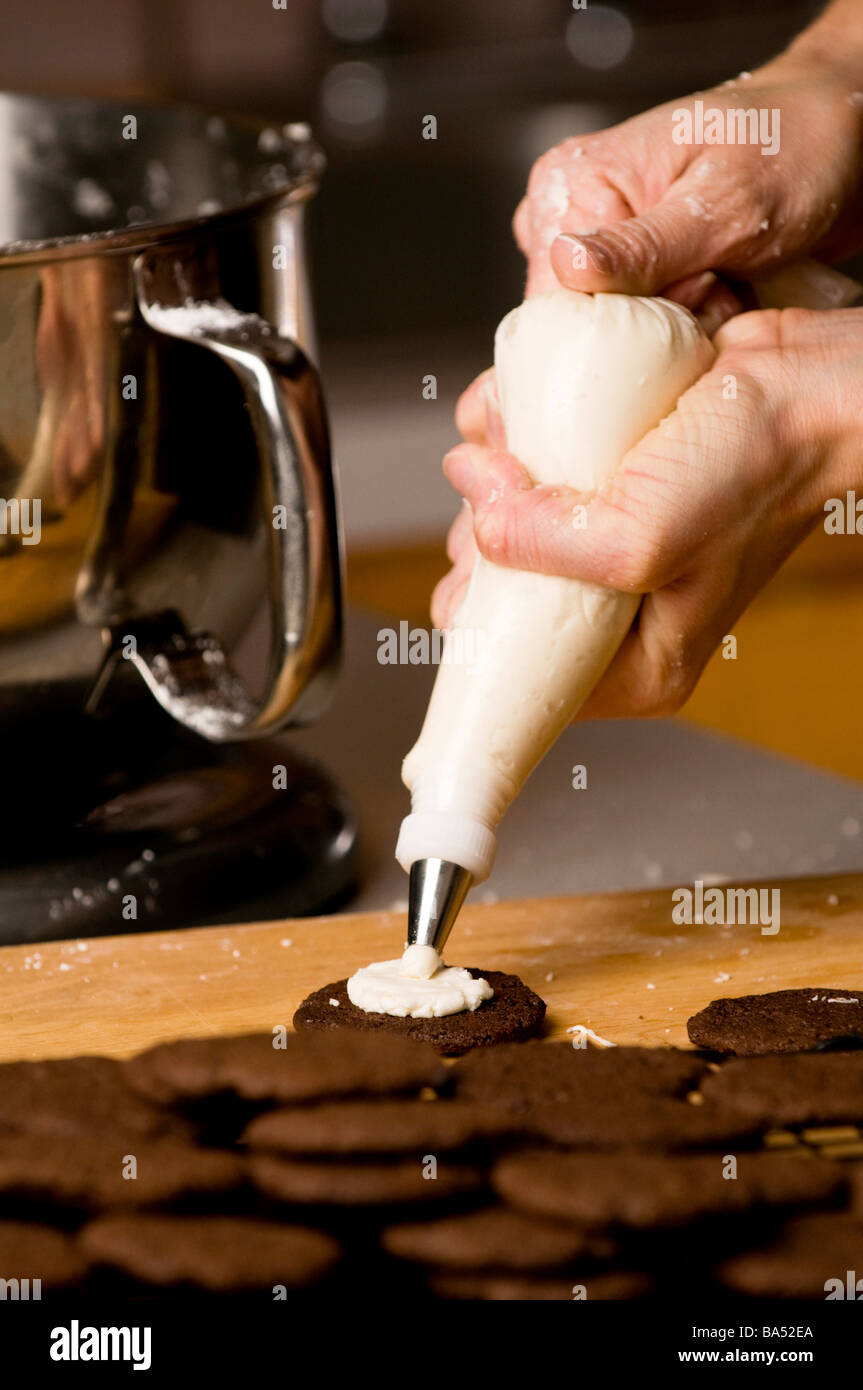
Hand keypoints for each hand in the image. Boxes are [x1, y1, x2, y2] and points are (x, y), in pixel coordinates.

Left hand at [435, 307, 862, 718]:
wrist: (809, 383)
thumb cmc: (758, 473)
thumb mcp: (642, 536)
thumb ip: (543, 542)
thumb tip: (473, 499)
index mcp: (637, 666)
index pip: (519, 678)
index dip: (476, 624)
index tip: (466, 570)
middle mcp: (619, 615)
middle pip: (499, 598)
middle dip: (477, 538)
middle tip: (498, 491)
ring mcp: (613, 551)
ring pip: (506, 529)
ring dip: (488, 477)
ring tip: (508, 442)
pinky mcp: (609, 492)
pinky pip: (531, 477)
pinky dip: (508, 439)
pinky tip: (514, 416)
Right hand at [454, 31, 862, 447]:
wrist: (842, 142)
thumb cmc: (793, 149)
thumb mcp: (723, 204)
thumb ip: (643, 245)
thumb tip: (565, 267)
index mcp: (570, 184)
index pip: (551, 304)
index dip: (615, 330)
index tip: (686, 303)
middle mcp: (571, 216)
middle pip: (579, 326)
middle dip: (651, 332)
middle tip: (715, 292)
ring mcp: (601, 248)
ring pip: (614, 336)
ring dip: (673, 334)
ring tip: (725, 289)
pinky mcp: (632, 272)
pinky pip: (640, 332)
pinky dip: (684, 332)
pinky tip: (721, 299)